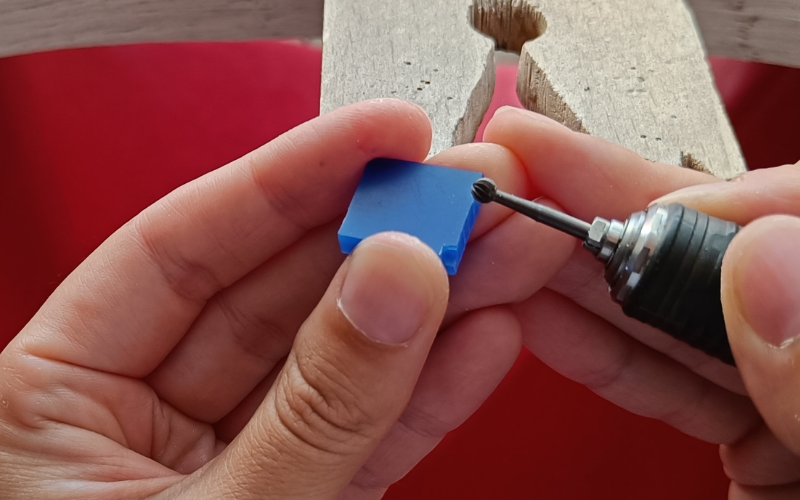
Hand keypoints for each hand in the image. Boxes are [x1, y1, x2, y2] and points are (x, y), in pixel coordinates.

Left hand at [0, 99, 526, 498]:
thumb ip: (312, 409)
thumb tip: (393, 284)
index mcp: (54, 395)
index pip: (187, 242)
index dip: (296, 176)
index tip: (385, 137)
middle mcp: (136, 415)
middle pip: (275, 289)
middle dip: (382, 233)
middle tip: (468, 191)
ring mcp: (222, 458)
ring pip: (334, 354)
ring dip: (426, 301)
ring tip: (501, 252)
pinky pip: (362, 429)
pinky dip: (426, 388)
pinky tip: (480, 337)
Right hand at [471, 106, 799, 498]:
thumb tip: (766, 259)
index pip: (793, 227)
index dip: (710, 198)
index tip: (626, 196)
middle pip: (716, 257)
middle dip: (613, 212)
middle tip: (532, 172)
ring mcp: (780, 391)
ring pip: (674, 312)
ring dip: (580, 273)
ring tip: (509, 231)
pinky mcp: (743, 432)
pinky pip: (666, 377)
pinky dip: (597, 346)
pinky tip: (542, 309)